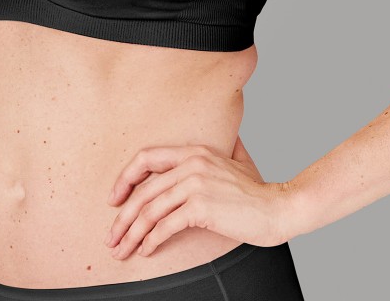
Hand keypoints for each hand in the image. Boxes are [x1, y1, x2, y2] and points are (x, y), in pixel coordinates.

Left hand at [104, 144, 290, 258]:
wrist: (278, 207)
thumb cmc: (256, 190)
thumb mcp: (236, 160)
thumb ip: (222, 148)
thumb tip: (220, 138)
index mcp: (194, 151)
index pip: (146, 157)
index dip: (125, 178)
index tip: (115, 199)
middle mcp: (191, 163)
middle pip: (143, 190)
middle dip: (122, 217)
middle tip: (111, 237)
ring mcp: (196, 184)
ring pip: (150, 210)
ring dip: (131, 234)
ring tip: (122, 250)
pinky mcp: (201, 207)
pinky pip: (166, 225)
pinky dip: (151, 240)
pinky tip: (146, 250)